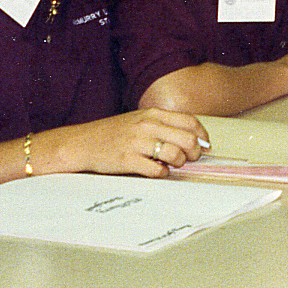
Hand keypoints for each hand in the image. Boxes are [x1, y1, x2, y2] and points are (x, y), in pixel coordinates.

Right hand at [59, 107, 209, 177]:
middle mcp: (147, 126)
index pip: (190, 122)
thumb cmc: (114, 133)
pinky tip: (159, 172)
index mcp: (153, 114)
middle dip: (194, 152)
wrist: (82, 142)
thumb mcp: (140, 120)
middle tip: (191, 159)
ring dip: (179, 163)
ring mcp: (137, 143)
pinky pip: (156, 170)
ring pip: (175, 154)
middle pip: (187, 139)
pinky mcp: (128, 160)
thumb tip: (191, 137)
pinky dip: (163, 173)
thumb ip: (163, 125)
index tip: (205, 145)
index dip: (202, 135)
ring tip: (173, 165)